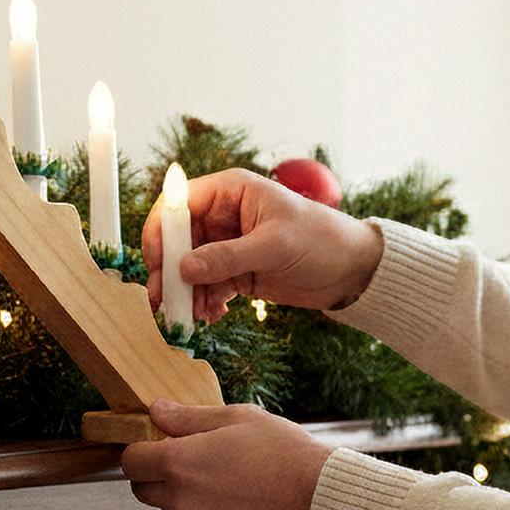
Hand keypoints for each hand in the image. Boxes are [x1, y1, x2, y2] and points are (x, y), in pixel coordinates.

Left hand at [120, 397, 333, 509]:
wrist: (320, 502)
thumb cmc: (285, 454)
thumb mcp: (238, 419)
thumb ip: (189, 417)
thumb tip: (156, 410)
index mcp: (179, 462)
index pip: (131, 461)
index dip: (141, 451)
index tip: (158, 444)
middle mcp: (180, 499)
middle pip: (143, 490)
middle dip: (156, 475)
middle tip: (190, 460)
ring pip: (173, 509)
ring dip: (185, 495)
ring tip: (228, 478)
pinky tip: (242, 500)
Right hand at [140, 167, 383, 323]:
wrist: (353, 270)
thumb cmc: (321, 239)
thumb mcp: (274, 246)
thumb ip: (227, 257)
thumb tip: (184, 268)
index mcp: (231, 191)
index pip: (179, 203)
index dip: (162, 230)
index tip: (157, 260)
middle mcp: (224, 216)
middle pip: (178, 240)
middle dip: (169, 270)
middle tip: (164, 300)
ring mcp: (228, 245)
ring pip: (190, 268)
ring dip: (186, 292)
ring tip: (192, 316)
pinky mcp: (237, 272)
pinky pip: (208, 287)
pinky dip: (204, 303)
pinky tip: (212, 317)